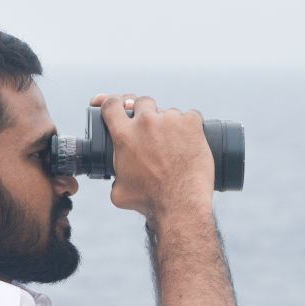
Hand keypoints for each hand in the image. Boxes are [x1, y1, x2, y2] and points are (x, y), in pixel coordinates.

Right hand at [89, 93, 213, 219]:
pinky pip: (191, 116)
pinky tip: (191, 141)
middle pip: (142, 101)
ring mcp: (170, 120)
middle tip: (152, 128)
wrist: (180, 204)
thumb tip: (116, 178)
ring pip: (168, 112)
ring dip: (170, 123)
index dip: (114, 102)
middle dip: (145, 111)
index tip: (119, 105)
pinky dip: (191, 126)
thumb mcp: (119, 192)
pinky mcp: (192, 123)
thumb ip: (115, 178)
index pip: (112, 104)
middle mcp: (146, 122)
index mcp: (124, 135)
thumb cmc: (149, 201)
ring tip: (175, 146)